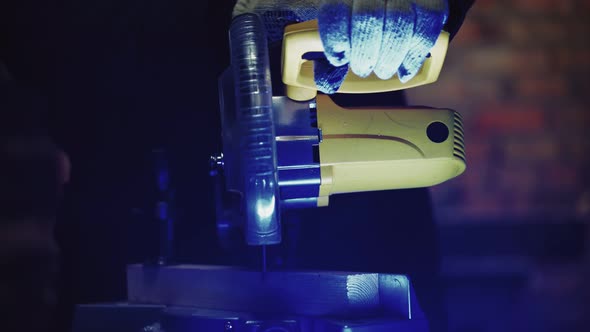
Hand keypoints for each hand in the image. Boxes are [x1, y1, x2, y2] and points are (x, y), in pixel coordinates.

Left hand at [233, 0, 447, 92]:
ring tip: (384, 69)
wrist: (388, 2)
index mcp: (338, 0)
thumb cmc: (349, 20)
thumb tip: (312, 82)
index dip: (337, 37)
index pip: (336, 13)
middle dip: (365, 55)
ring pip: (399, 24)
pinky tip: (408, 68)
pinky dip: (418, 53)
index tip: (337, 55)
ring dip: (389, 57)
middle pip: (368, 21)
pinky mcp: (430, 0)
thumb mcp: (327, 28)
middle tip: (364, 68)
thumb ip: (317, 50)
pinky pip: (428, 26)